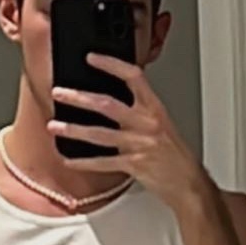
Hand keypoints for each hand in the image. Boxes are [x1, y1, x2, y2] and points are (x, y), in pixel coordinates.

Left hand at [50, 57, 205, 214]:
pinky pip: (103, 163)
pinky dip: (83, 163)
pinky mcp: (134, 166)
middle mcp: (146, 124)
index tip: (91, 58)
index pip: (132, 77)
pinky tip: (69, 161)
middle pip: (107, 104)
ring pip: (99, 134)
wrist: (190, 186)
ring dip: (73, 130)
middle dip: (79, 97)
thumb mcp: (164, 127)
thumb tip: (114, 107)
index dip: (111, 64)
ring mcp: (139, 145)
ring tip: (54, 126)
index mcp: (155, 109)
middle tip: (60, 92)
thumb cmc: (178, 158)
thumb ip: (141, 114)